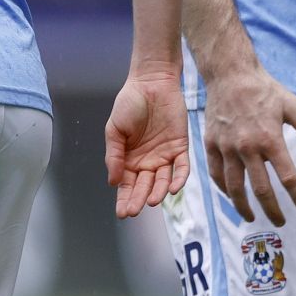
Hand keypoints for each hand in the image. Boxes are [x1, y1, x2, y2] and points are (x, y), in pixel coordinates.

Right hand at [105, 69, 190, 218]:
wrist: (151, 83)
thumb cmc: (129, 103)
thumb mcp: (114, 130)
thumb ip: (114, 155)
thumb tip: (113, 182)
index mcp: (129, 159)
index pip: (127, 185)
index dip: (124, 199)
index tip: (122, 213)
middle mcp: (147, 162)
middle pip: (144, 186)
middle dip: (139, 199)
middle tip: (135, 210)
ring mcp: (164, 155)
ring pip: (163, 181)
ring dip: (158, 192)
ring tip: (152, 200)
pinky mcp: (180, 147)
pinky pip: (181, 167)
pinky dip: (179, 179)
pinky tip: (174, 188)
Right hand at [202, 62, 295, 225]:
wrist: (230, 74)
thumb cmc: (264, 89)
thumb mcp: (292, 105)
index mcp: (271, 139)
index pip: (288, 177)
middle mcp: (248, 147)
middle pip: (261, 189)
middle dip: (273, 210)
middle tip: (281, 222)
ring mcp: (227, 147)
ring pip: (234, 187)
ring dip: (244, 206)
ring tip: (251, 216)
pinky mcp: (211, 144)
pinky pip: (216, 173)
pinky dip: (223, 188)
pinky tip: (231, 195)